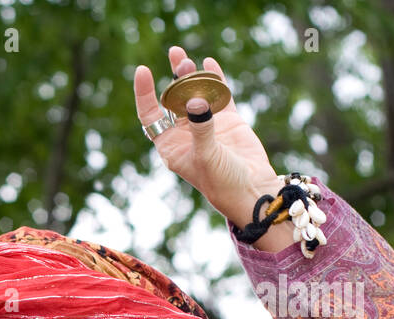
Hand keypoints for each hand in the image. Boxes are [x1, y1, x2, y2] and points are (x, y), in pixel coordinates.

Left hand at [134, 47, 285, 247]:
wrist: (250, 189)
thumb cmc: (220, 181)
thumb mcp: (206, 156)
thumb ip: (201, 128)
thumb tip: (197, 101)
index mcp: (170, 145)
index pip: (151, 115)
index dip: (144, 93)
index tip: (143, 70)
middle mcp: (185, 133)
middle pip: (173, 99)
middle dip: (174, 77)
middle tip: (177, 55)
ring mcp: (206, 124)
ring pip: (195, 93)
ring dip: (191, 74)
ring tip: (186, 57)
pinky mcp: (227, 120)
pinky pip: (219, 94)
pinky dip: (215, 79)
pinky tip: (210, 62)